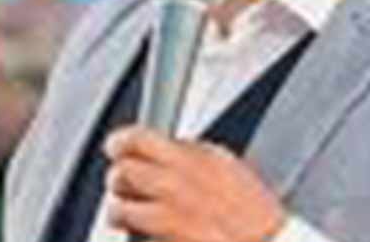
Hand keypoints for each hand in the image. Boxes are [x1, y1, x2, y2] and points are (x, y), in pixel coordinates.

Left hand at [103, 125, 286, 241]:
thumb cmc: (252, 213)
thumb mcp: (226, 166)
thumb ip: (192, 154)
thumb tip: (166, 148)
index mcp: (194, 157)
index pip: (138, 138)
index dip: (121, 142)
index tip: (117, 147)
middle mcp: (178, 182)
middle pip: (121, 170)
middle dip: (119, 178)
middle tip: (124, 185)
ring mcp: (171, 214)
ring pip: (118, 206)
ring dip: (120, 210)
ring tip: (129, 214)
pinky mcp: (167, 238)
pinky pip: (134, 234)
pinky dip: (135, 234)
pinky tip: (145, 234)